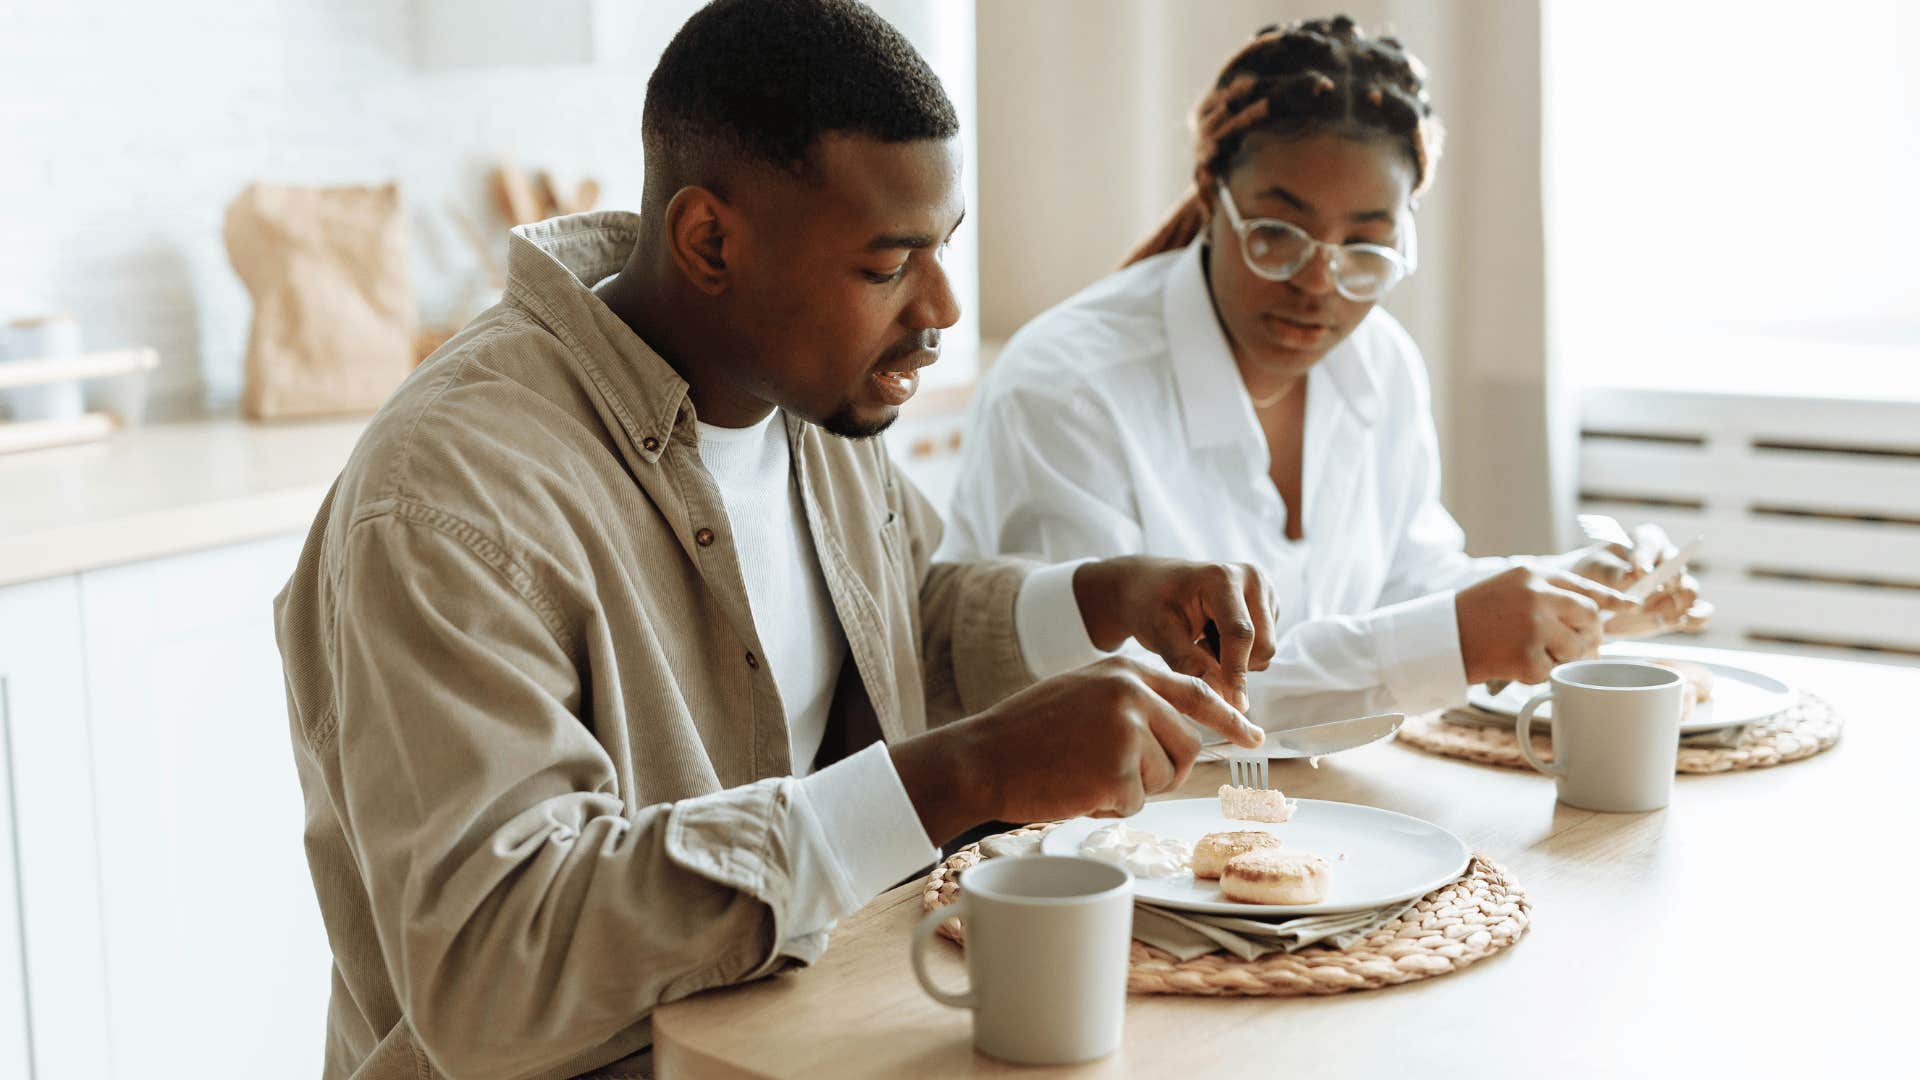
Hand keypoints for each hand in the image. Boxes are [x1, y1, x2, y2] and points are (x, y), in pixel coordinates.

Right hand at [890, 656, 1265, 841]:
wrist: (982, 757)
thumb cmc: (1027, 732)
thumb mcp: (1083, 693)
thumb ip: (1132, 700)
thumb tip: (1181, 728)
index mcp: (1125, 672)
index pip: (1196, 693)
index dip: (1229, 719)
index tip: (1254, 736)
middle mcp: (1132, 694)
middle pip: (1186, 746)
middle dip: (1163, 771)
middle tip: (1121, 776)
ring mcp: (1126, 731)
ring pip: (1163, 777)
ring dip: (1132, 788)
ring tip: (1086, 774)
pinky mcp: (1117, 770)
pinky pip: (1135, 802)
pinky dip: (1109, 805)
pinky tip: (1076, 788)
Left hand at [1071, 557, 1277, 710]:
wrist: (1149, 587)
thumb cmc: (1150, 605)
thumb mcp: (1161, 634)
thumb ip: (1191, 664)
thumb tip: (1222, 698)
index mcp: (1223, 578)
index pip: (1240, 634)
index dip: (1237, 673)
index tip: (1234, 707)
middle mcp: (1251, 579)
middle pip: (1263, 645)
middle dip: (1234, 664)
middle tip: (1196, 653)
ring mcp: (1264, 591)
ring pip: (1265, 650)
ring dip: (1235, 660)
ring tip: (1202, 642)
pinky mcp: (1268, 605)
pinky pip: (1263, 647)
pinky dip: (1240, 653)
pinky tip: (1214, 637)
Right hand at [1455, 565, 1637, 684]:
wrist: (1438, 638)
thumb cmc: (1474, 615)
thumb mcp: (1510, 587)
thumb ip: (1548, 591)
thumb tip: (1595, 611)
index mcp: (1534, 574)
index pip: (1585, 586)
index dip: (1612, 599)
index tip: (1630, 605)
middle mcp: (1537, 595)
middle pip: (1590, 618)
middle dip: (1588, 636)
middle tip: (1574, 647)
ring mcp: (1533, 625)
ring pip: (1577, 649)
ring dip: (1561, 658)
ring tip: (1531, 653)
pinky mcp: (1527, 656)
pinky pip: (1553, 672)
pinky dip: (1537, 675)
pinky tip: (1514, 665)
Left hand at [1561, 523, 1709, 637]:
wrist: (1592, 597)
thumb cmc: (1592, 574)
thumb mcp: (1593, 568)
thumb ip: (1610, 570)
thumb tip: (1631, 575)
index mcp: (1647, 541)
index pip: (1653, 545)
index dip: (1648, 557)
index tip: (1640, 570)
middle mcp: (1667, 561)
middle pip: (1678, 570)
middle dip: (1666, 584)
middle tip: (1648, 596)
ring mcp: (1676, 587)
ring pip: (1690, 593)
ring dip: (1675, 605)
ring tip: (1658, 615)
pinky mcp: (1678, 610)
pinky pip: (1700, 613)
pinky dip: (1696, 618)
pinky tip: (1682, 621)